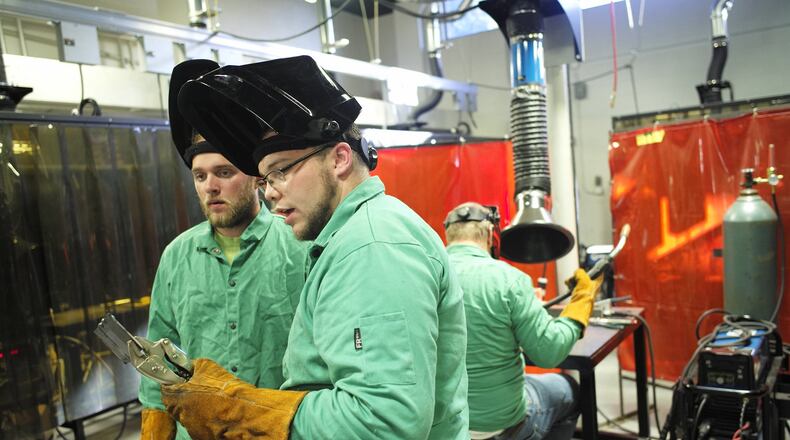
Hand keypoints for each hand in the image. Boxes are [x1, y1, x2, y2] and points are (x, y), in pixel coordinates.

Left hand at [161, 358, 306, 439]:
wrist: (244, 413)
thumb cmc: (225, 390)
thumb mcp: (207, 367)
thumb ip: (194, 366)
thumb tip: (190, 366)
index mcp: (178, 397)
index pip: (165, 389)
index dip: (172, 383)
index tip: (178, 379)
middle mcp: (181, 415)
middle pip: (176, 404)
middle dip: (185, 396)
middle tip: (200, 388)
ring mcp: (192, 428)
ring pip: (189, 415)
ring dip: (198, 408)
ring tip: (214, 401)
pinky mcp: (203, 436)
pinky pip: (201, 424)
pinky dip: (208, 419)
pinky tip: (220, 412)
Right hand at [559, 269, 603, 327]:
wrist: (577, 310)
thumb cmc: (584, 298)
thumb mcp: (583, 279)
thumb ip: (580, 272)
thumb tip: (577, 272)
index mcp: (596, 285)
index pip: (599, 274)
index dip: (596, 270)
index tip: (593, 266)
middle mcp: (592, 289)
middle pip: (585, 278)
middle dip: (578, 276)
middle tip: (575, 276)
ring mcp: (584, 294)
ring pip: (578, 283)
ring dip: (573, 281)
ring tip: (570, 283)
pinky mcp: (577, 298)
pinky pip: (574, 289)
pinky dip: (570, 287)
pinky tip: (568, 287)